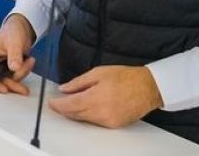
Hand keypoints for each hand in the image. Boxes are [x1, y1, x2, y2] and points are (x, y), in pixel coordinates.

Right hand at [0, 14, 35, 95]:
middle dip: (13, 83)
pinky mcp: (11, 69)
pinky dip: (25, 71)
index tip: (4, 88)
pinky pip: (18, 76)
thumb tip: (14, 68)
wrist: (23, 28)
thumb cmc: (12, 31)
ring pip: (11, 80)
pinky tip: (29, 61)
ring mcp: (3, 68)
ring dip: (22, 73)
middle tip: (23, 88)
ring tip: (29, 60)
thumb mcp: (13, 42)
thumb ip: (14, 55)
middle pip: (0, 81)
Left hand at [48, 65, 162, 128]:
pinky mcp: (114, 125)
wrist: (148, 87)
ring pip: (84, 120)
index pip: (70, 105)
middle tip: (57, 104)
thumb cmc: (125, 77)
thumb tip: (64, 89)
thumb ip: (79, 82)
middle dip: (64, 110)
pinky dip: (87, 116)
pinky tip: (86, 108)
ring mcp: (108, 121)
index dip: (58, 105)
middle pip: (75, 115)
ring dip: (75, 113)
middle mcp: (101, 112)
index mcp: (95, 97)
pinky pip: (95, 122)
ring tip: (70, 104)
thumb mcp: (98, 72)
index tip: (51, 102)